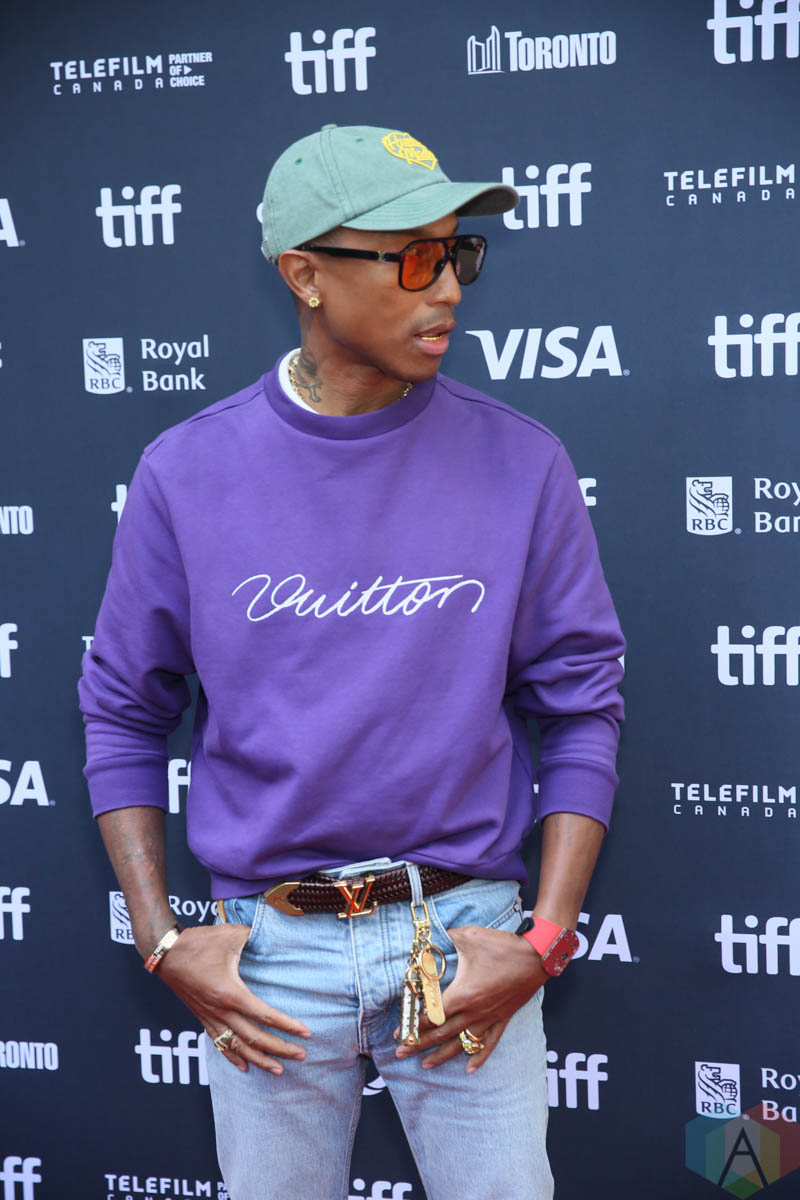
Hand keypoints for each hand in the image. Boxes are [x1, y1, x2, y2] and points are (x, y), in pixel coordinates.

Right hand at [158, 923, 310, 1073]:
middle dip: (280, 1048)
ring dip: (259, 1059)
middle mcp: (221, 1011)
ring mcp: (210, 1017)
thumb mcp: (230, 935)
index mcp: (231, 993)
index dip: (287, 1026)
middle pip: (255, 1038)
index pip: (265, 1016)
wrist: (166, 954)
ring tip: (279, 1069)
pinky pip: (219, 1044)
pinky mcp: (202, 1018)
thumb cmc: (198, 943)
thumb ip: (253, 935)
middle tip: (301, 1054)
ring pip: (238, 1047)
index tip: (305, 1033)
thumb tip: (270, 932)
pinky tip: (244, 1067)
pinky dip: (233, 1057)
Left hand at [395, 925, 545, 1072]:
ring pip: (461, 1042)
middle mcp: (473, 1011)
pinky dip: (478, 1056)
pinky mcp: (502, 1019)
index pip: (431, 1015)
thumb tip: (431, 934)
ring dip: (441, 1055)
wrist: (535, 956)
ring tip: (425, 1065)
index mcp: (462, 994)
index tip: (398, 1033)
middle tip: (400, 1054)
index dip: (413, 1025)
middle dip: (418, 1044)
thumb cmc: (501, 945)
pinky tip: (470, 1069)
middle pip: (441, 1033)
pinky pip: (488, 1042)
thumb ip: (446, 937)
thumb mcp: (468, 936)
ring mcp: (488, 1018)